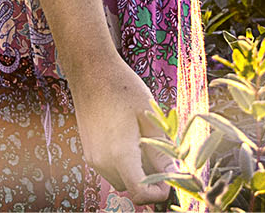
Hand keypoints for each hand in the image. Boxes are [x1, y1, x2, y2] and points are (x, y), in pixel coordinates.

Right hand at [63, 54, 180, 205]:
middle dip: (149, 179)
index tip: (169, 179)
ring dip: (136, 171)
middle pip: (131, 187)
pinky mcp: (90, 152)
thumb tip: (174, 174)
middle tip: (162, 155)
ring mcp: (93, 157)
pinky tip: (131, 137)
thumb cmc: (123, 88)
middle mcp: (102, 161)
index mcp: (119, 154)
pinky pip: (111, 168)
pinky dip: (124, 163)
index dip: (158, 193)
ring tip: (145, 142)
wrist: (91, 71)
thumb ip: (162, 151)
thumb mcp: (149, 118)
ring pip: (121, 179)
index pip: (139, 193)